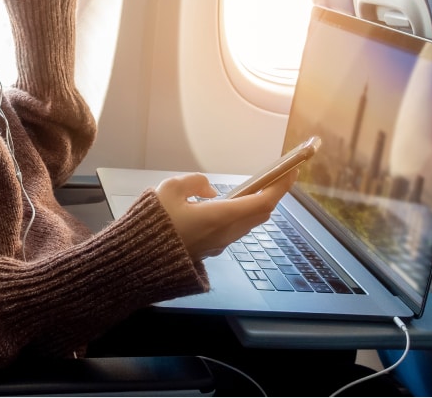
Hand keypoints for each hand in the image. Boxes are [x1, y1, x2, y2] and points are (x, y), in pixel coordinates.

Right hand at [155, 170, 297, 259]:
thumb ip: (194, 182)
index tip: (290, 171)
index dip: (280, 186)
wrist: (141, 258)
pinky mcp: (211, 249)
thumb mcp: (170, 189)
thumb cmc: (154, 223)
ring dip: (259, 206)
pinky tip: (234, 206)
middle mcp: (226, 232)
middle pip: (262, 213)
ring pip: (250, 223)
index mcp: (220, 216)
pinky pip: (236, 230)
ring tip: (259, 188)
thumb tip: (210, 190)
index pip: (262, 201)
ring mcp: (220, 243)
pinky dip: (244, 215)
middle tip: (279, 176)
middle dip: (274, 194)